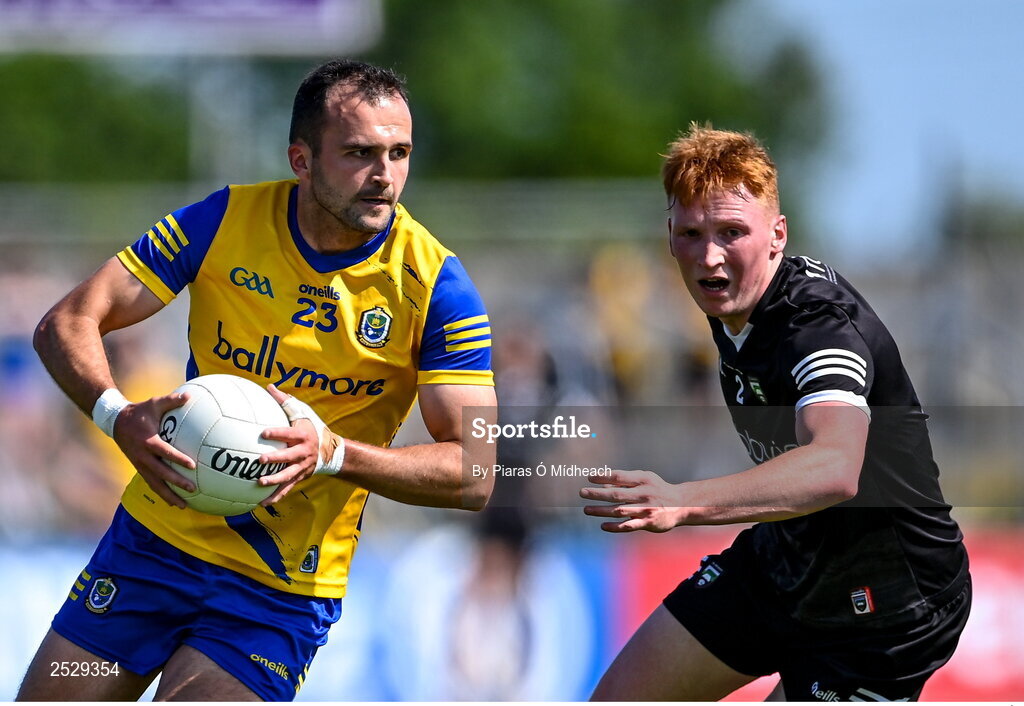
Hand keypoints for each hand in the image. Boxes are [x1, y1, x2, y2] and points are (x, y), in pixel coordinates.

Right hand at [112, 391, 195, 508]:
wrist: (116, 422)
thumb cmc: (140, 412)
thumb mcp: (154, 403)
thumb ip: (171, 400)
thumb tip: (189, 395)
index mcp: (148, 441)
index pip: (165, 453)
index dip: (178, 459)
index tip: (192, 465)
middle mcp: (143, 456)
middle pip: (161, 473)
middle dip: (176, 482)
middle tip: (193, 488)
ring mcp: (140, 465)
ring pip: (155, 484)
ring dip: (169, 495)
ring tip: (184, 505)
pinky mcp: (139, 469)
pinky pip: (151, 484)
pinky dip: (162, 494)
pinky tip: (174, 502)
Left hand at [257, 384, 342, 505]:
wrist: (332, 451)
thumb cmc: (313, 428)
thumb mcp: (303, 413)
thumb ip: (285, 401)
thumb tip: (269, 387)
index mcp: (303, 436)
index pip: (290, 434)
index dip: (277, 433)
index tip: (263, 432)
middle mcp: (304, 453)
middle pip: (289, 457)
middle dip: (276, 459)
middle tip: (260, 460)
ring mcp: (302, 467)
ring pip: (288, 475)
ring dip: (275, 481)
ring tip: (260, 483)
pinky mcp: (300, 477)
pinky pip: (287, 489)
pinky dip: (275, 496)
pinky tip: (262, 503)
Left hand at [580, 469, 685, 532]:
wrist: (682, 504)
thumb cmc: (658, 489)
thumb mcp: (645, 479)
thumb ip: (626, 481)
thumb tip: (603, 484)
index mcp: (643, 480)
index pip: (619, 477)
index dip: (603, 477)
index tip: (589, 477)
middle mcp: (644, 494)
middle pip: (616, 494)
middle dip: (597, 494)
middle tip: (582, 492)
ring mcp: (646, 509)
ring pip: (619, 510)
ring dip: (601, 511)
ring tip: (586, 510)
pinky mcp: (648, 523)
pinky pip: (629, 525)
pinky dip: (615, 526)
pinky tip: (603, 526)